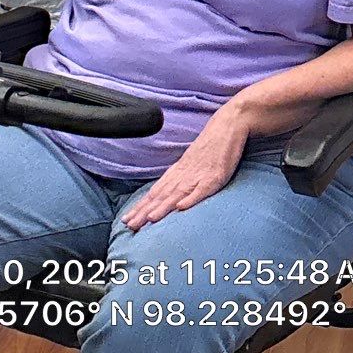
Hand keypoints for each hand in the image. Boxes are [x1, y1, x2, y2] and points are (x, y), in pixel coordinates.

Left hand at [121, 102, 250, 231]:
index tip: (126, 220)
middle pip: (161, 196)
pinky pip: (202, 189)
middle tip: (129, 225)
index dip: (140, 207)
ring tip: (150, 219)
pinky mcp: (215, 176)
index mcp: (177, 173)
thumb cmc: (209, 149)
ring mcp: (198, 175)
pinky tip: (181, 208)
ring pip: (177, 194)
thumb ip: (179, 181)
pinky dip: (191, 198)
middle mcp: (183, 175)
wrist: (226, 127)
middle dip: (144, 212)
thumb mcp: (191, 166)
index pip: (154, 193)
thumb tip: (166, 198)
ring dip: (163, 207)